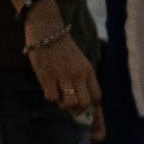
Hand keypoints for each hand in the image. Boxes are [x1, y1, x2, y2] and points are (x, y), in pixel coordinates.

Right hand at [26, 18, 103, 140]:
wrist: (47, 30)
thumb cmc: (63, 49)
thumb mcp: (79, 62)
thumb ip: (82, 79)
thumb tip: (82, 101)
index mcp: (88, 71)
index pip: (97, 97)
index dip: (92, 109)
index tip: (87, 114)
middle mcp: (78, 74)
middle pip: (85, 103)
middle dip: (77, 110)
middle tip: (68, 104)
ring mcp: (62, 75)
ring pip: (69, 103)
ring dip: (62, 104)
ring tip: (57, 95)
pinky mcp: (46, 75)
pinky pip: (50, 96)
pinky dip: (49, 96)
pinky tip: (47, 87)